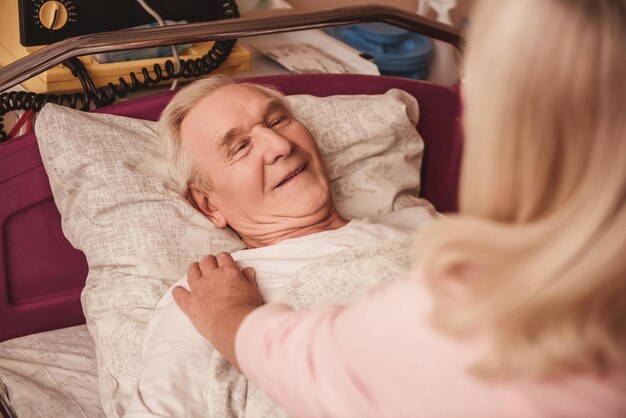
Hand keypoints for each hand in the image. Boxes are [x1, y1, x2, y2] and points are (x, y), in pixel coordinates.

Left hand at [172, 252, 263, 369]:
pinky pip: (179, 294)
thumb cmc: (246, 310)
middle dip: (208, 261)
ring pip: (192, 272)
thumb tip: (248, 271)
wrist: (232, 325)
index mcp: (228, 272)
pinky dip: (178, 292)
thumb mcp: (253, 292)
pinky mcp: (189, 303)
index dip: (223, 258)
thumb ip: (249, 280)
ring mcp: (198, 288)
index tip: (224, 261)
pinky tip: (178, 291)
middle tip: (209, 264)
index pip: (224, 257)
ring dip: (193, 269)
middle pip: (206, 261)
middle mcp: (212, 276)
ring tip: (194, 269)